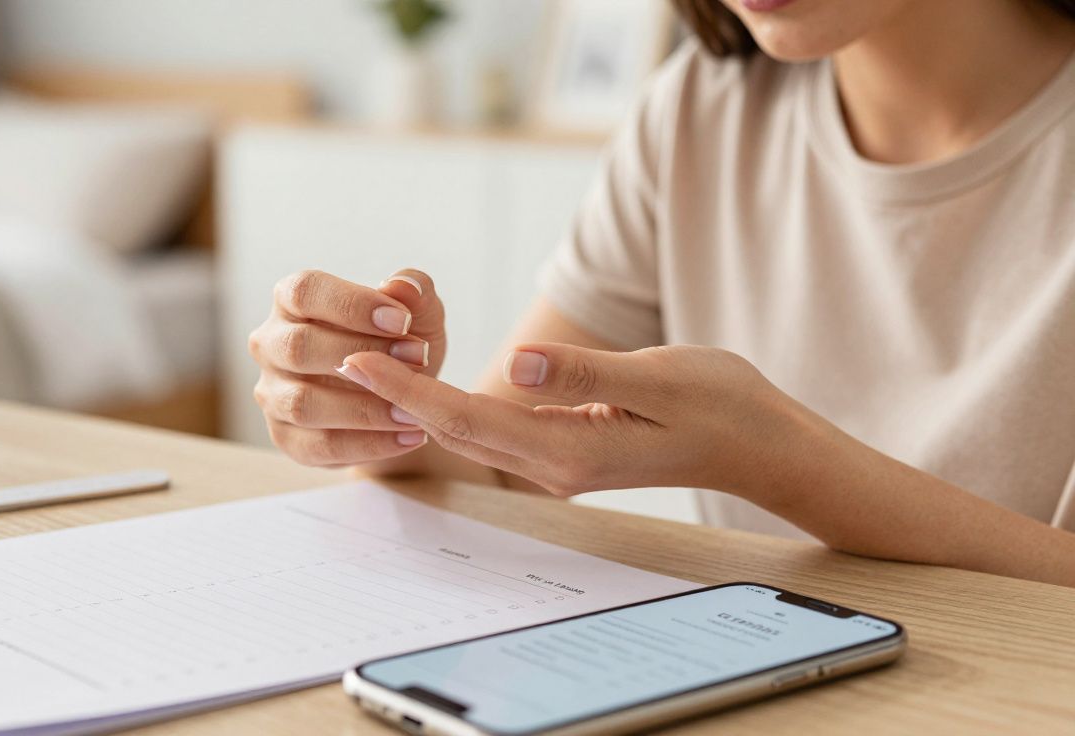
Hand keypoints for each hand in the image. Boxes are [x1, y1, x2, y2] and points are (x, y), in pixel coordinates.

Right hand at [248, 269, 446, 466]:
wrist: (402, 398)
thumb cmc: (399, 344)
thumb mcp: (418, 313)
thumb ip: (415, 290)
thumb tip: (402, 286)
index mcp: (292, 301)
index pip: (305, 291)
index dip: (351, 305)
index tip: (403, 321)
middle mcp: (272, 344)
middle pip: (298, 347)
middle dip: (362, 355)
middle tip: (416, 361)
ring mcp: (273, 394)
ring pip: (304, 404)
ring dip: (364, 408)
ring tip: (413, 410)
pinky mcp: (286, 438)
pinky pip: (320, 446)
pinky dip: (369, 444)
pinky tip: (409, 436)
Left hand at [334, 343, 802, 497]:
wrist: (755, 442)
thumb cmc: (718, 403)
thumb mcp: (657, 379)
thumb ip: (584, 376)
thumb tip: (516, 364)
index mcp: (568, 451)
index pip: (469, 419)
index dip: (410, 388)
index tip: (361, 360)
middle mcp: (553, 465)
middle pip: (457, 429)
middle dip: (398, 395)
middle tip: (342, 357)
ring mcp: (558, 461)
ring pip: (472, 432)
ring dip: (420, 400)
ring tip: (371, 366)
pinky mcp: (566, 447)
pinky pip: (494, 429)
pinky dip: (454, 405)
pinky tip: (431, 385)